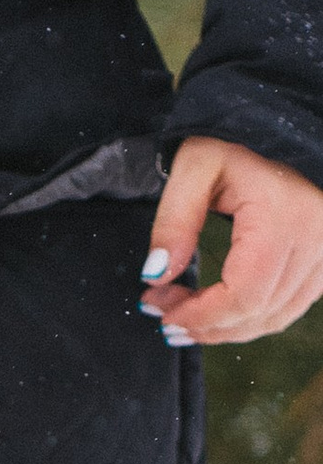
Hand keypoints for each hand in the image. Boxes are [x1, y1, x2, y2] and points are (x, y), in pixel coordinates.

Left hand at [142, 137, 322, 342]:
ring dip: (224, 328)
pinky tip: (219, 316)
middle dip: (204, 324)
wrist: (281, 134)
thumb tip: (156, 275)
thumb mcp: (195, 167)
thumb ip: (173, 220)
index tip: (158, 309)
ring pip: (273, 318)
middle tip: (163, 317)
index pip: (244, 293)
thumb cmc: (235, 147)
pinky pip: (287, 309)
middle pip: (257, 312)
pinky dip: (250, 320)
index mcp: (286, 219)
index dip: (199, 314)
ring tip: (184, 322)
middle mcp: (316, 241)